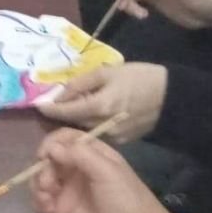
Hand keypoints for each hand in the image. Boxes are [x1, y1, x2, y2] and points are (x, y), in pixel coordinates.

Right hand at [29, 128, 173, 212]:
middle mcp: (77, 170)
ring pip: (41, 177)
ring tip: (47, 195)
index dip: (52, 142)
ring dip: (38, 182)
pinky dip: (38, 200)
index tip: (45, 154)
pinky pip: (40, 200)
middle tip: (48, 181)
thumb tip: (50, 147)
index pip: (65, 138)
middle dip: (43, 165)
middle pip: (49, 157)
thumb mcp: (108, 171)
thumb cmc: (126, 200)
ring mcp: (67, 191)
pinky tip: (47, 207)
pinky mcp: (60, 212)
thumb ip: (79, 154)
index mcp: (92, 155)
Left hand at [37, 63, 166, 141]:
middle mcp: (103, 126)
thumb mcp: (107, 72)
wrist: (174, 99)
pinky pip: (98, 133)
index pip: (65, 112)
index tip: (37, 104)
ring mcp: (113, 137)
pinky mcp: (122, 141)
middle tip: (52, 103)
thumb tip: (58, 93)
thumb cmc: (140, 78)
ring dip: (74, 120)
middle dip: (61, 114)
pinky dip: (90, 124)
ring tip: (70, 106)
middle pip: (72, 123)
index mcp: (99, 107)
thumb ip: (80, 83)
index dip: (48, 108)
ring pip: (84, 130)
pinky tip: (91, 113)